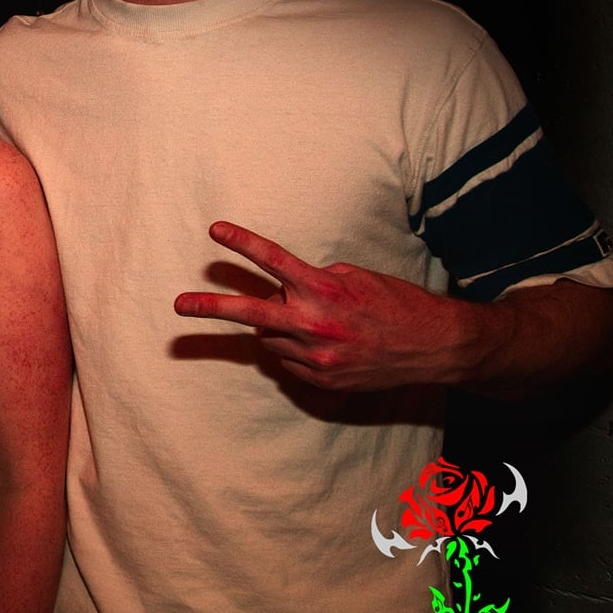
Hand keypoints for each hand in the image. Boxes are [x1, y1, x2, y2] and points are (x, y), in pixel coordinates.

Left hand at [173, 221, 477, 390]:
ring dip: (278, 326)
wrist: (434, 348)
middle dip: (210, 309)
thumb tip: (282, 291)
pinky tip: (325, 344)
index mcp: (325, 290)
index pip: (274, 262)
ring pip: (270, 339)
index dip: (242, 244)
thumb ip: (313, 281)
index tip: (215, 230)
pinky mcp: (321, 381)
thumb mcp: (356, 277)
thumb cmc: (396, 304)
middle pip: (249, 314)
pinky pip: (289, 360)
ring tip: (314, 321)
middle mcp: (316, 325)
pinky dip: (296, 349)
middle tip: (178, 305)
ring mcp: (317, 358)